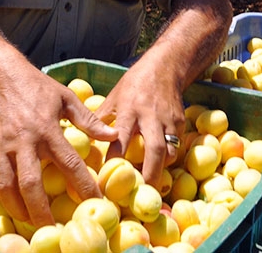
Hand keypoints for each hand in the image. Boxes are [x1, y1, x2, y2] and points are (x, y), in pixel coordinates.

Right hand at [0, 63, 117, 227]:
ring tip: (32, 224)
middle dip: (43, 212)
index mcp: (48, 129)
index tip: (96, 202)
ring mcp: (4, 146)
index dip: (84, 186)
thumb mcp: (65, 96)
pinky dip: (5, 195)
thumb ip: (88, 119)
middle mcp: (25, 141)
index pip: (70, 164)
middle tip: (54, 229)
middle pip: (33, 185)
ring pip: (10, 186)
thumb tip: (112, 135)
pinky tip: (15, 205)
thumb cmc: (35, 85)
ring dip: (20, 210)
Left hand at [95, 59, 182, 187]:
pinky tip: (159, 167)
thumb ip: (100, 119)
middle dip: (149, 174)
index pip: (120, 138)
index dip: (114, 159)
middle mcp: (150, 116)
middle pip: (154, 150)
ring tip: (149, 186)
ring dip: (161, 170)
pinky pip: (175, 146)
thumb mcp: (113, 97)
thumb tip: (80, 139)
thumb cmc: (133, 84)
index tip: (105, 179)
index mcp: (128, 109)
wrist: (165, 67)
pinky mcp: (181, 123)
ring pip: (169, 151)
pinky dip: (168, 159)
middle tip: (141, 194)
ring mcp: (168, 120)